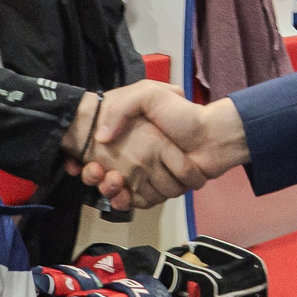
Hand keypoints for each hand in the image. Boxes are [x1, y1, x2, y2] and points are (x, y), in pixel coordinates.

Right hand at [59, 85, 198, 210]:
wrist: (211, 138)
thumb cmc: (182, 115)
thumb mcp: (149, 94)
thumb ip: (123, 108)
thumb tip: (101, 137)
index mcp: (132, 136)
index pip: (100, 153)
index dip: (89, 158)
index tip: (84, 159)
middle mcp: (136, 156)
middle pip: (104, 172)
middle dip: (96, 174)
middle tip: (96, 170)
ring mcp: (145, 175)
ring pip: (116, 189)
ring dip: (109, 188)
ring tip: (110, 180)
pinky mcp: (155, 191)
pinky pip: (134, 201)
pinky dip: (125, 201)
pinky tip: (121, 194)